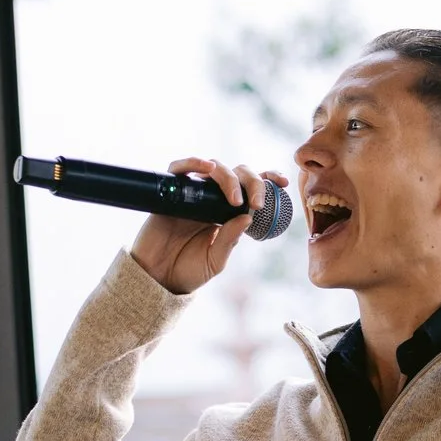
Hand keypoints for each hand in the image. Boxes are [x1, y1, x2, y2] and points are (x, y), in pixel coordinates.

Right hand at [131, 158, 284, 294]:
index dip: (267, 179)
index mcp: (227, 212)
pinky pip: (180, 169)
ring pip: (214, 167)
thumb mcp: (216, 260)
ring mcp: (192, 194)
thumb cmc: (188, 271)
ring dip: (228, 177)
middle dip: (252, 181)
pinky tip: (206, 167)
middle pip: (236, 173)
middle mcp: (212, 199)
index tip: (283, 182)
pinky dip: (193, 162)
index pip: (250, 187)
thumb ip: (230, 239)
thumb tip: (248, 217)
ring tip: (235, 199)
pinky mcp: (170, 192)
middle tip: (257, 203)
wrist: (157, 278)